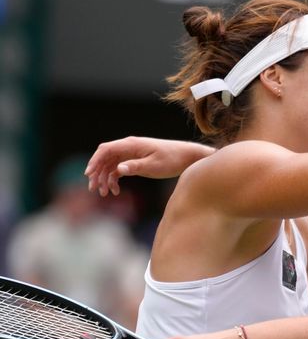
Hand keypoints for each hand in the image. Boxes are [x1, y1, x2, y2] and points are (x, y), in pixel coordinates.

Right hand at [85, 136, 214, 196]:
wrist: (187, 158)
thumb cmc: (172, 160)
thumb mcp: (154, 165)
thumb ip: (135, 166)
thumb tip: (118, 168)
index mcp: (131, 144)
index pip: (106, 150)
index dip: (94, 161)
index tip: (89, 175)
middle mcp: (128, 147)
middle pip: (104, 158)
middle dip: (97, 173)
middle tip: (94, 189)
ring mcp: (131, 154)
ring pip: (110, 165)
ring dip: (104, 178)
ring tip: (104, 194)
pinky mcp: (135, 161)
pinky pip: (118, 169)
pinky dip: (114, 179)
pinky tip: (115, 191)